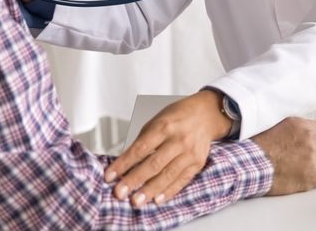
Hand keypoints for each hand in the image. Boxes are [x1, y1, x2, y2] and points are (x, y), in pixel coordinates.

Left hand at [105, 90, 231, 207]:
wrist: (205, 114)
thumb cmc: (177, 117)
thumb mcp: (157, 120)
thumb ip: (143, 140)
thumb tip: (126, 163)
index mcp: (164, 126)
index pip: (140, 148)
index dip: (124, 163)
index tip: (110, 175)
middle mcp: (178, 140)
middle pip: (153, 164)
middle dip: (134, 180)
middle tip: (120, 192)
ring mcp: (189, 153)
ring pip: (167, 175)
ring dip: (150, 190)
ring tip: (136, 200)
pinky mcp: (197, 163)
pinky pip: (181, 180)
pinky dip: (168, 191)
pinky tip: (157, 199)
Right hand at [251, 117, 315, 195]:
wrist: (255, 165)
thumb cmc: (260, 147)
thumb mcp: (277, 126)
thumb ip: (295, 128)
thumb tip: (303, 133)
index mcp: (303, 127)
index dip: (315, 139)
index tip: (311, 144)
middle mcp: (312, 141)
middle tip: (306, 157)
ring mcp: (315, 160)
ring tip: (304, 168)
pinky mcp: (314, 177)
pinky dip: (315, 178)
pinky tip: (302, 176)